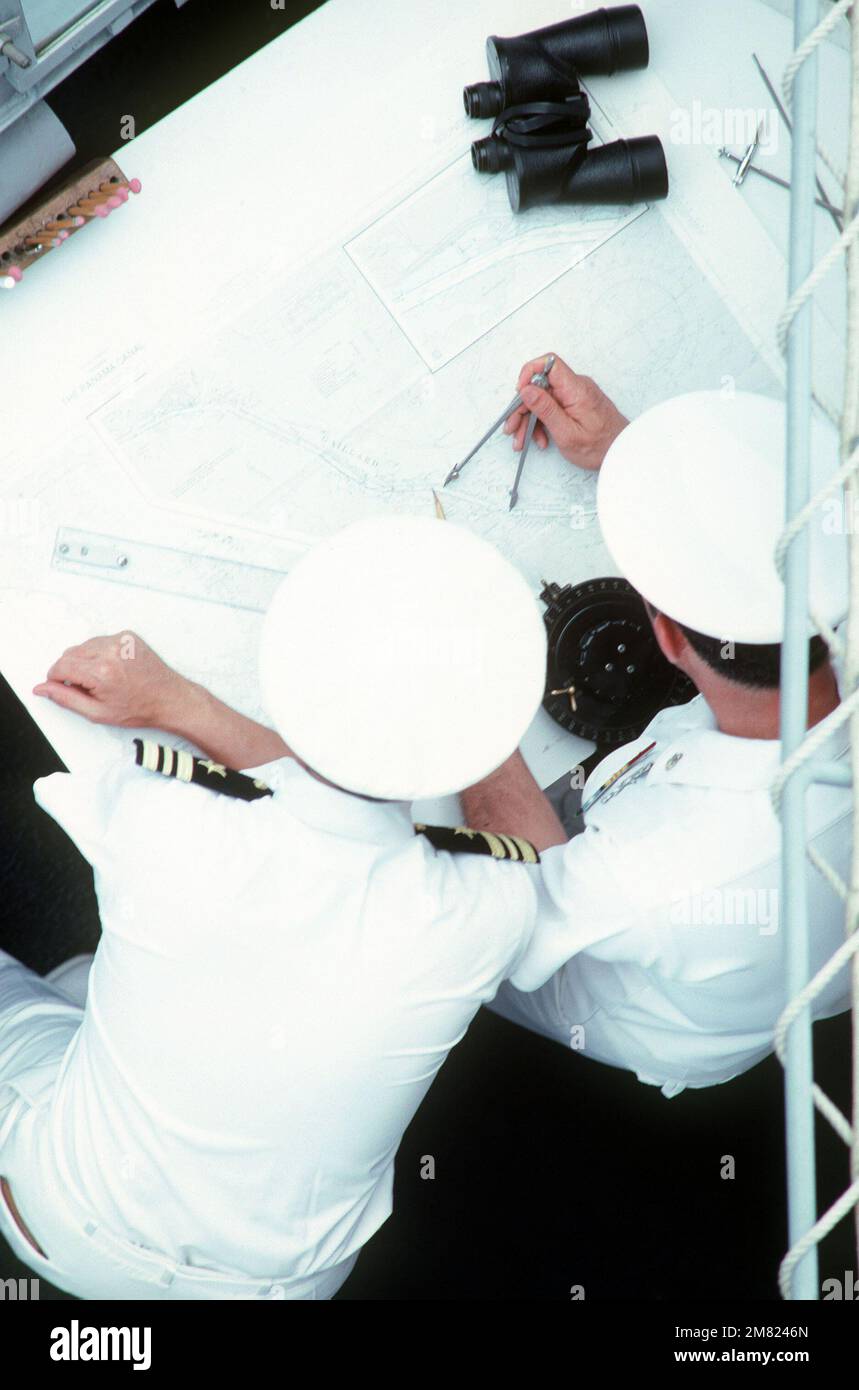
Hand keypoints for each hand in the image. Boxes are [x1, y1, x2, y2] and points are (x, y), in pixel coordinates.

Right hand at [33, 632, 193, 729]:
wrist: (170, 698)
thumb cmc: (140, 708)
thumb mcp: (98, 712)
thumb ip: (66, 698)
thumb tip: (42, 688)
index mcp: (102, 671)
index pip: (60, 666)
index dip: (56, 679)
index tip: (61, 686)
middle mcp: (111, 651)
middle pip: (70, 654)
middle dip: (70, 670)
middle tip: (88, 687)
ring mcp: (121, 640)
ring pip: (84, 646)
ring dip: (85, 661)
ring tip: (103, 678)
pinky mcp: (128, 635)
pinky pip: (101, 641)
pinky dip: (100, 653)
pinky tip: (113, 668)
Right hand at [503, 353, 628, 471]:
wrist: (620, 452)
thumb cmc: (600, 447)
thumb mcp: (567, 433)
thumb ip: (546, 409)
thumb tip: (526, 389)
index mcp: (576, 389)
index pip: (549, 363)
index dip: (529, 373)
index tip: (519, 392)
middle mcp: (575, 387)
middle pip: (540, 386)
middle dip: (523, 407)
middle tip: (513, 428)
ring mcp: (574, 395)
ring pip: (543, 399)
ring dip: (529, 419)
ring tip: (522, 440)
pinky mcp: (573, 403)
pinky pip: (551, 406)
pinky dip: (542, 422)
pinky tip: (540, 438)